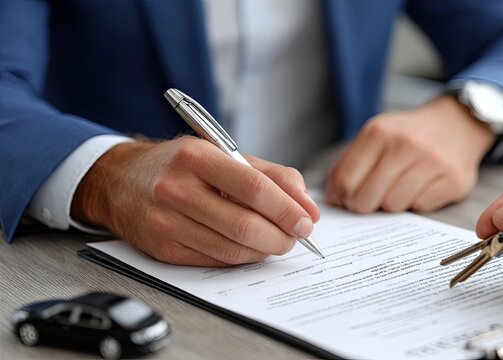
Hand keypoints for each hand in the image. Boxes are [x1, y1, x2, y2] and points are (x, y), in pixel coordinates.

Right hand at [71, 136, 319, 266]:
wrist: (119, 180)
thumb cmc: (180, 164)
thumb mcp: (223, 154)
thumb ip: (272, 175)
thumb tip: (307, 206)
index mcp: (196, 157)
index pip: (253, 188)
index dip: (287, 209)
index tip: (306, 221)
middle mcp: (177, 189)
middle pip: (244, 225)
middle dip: (281, 237)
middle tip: (296, 237)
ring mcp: (166, 222)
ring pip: (231, 250)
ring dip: (264, 251)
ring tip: (276, 241)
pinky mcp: (163, 249)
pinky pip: (214, 261)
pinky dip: (241, 258)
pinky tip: (250, 248)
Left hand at [325, 95, 494, 212]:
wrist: (457, 122)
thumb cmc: (409, 134)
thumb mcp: (376, 133)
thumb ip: (350, 162)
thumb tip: (332, 198)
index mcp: (379, 132)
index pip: (345, 180)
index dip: (340, 197)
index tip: (344, 199)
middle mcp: (405, 146)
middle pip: (365, 199)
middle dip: (363, 204)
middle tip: (370, 199)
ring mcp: (432, 163)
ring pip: (392, 206)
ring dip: (391, 203)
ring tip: (398, 188)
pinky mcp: (453, 181)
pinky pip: (420, 208)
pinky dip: (416, 203)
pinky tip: (420, 187)